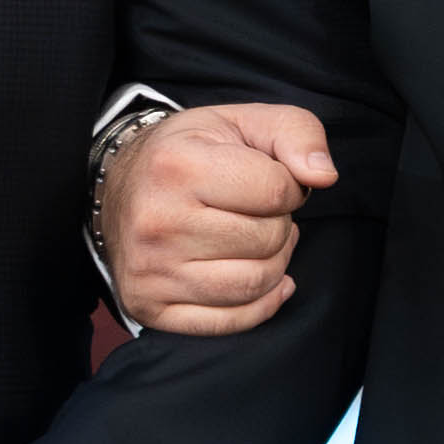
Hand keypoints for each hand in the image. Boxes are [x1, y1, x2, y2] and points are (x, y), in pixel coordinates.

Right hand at [102, 103, 334, 335]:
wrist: (118, 185)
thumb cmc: (190, 152)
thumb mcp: (242, 121)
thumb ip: (297, 132)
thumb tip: (324, 176)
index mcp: (178, 166)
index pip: (277, 192)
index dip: (289, 187)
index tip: (268, 182)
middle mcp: (158, 221)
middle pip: (269, 240)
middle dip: (277, 225)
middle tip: (255, 213)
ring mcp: (150, 270)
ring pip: (255, 284)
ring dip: (272, 263)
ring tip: (255, 241)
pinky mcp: (149, 307)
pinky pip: (230, 323)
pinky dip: (259, 305)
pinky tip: (260, 280)